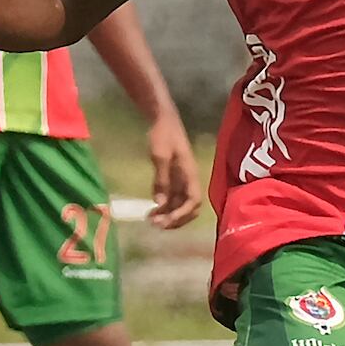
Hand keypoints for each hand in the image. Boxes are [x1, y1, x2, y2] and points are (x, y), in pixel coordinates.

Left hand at [144, 114, 201, 228]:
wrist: (162, 119)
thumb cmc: (163, 135)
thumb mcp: (160, 156)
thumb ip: (161, 180)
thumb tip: (159, 202)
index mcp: (190, 174)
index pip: (193, 201)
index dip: (182, 214)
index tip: (166, 221)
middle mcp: (188, 179)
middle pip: (189, 207)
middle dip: (176, 219)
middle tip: (157, 226)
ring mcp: (181, 179)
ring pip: (179, 204)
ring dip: (168, 215)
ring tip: (151, 221)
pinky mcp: (173, 177)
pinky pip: (172, 197)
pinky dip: (164, 207)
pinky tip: (152, 211)